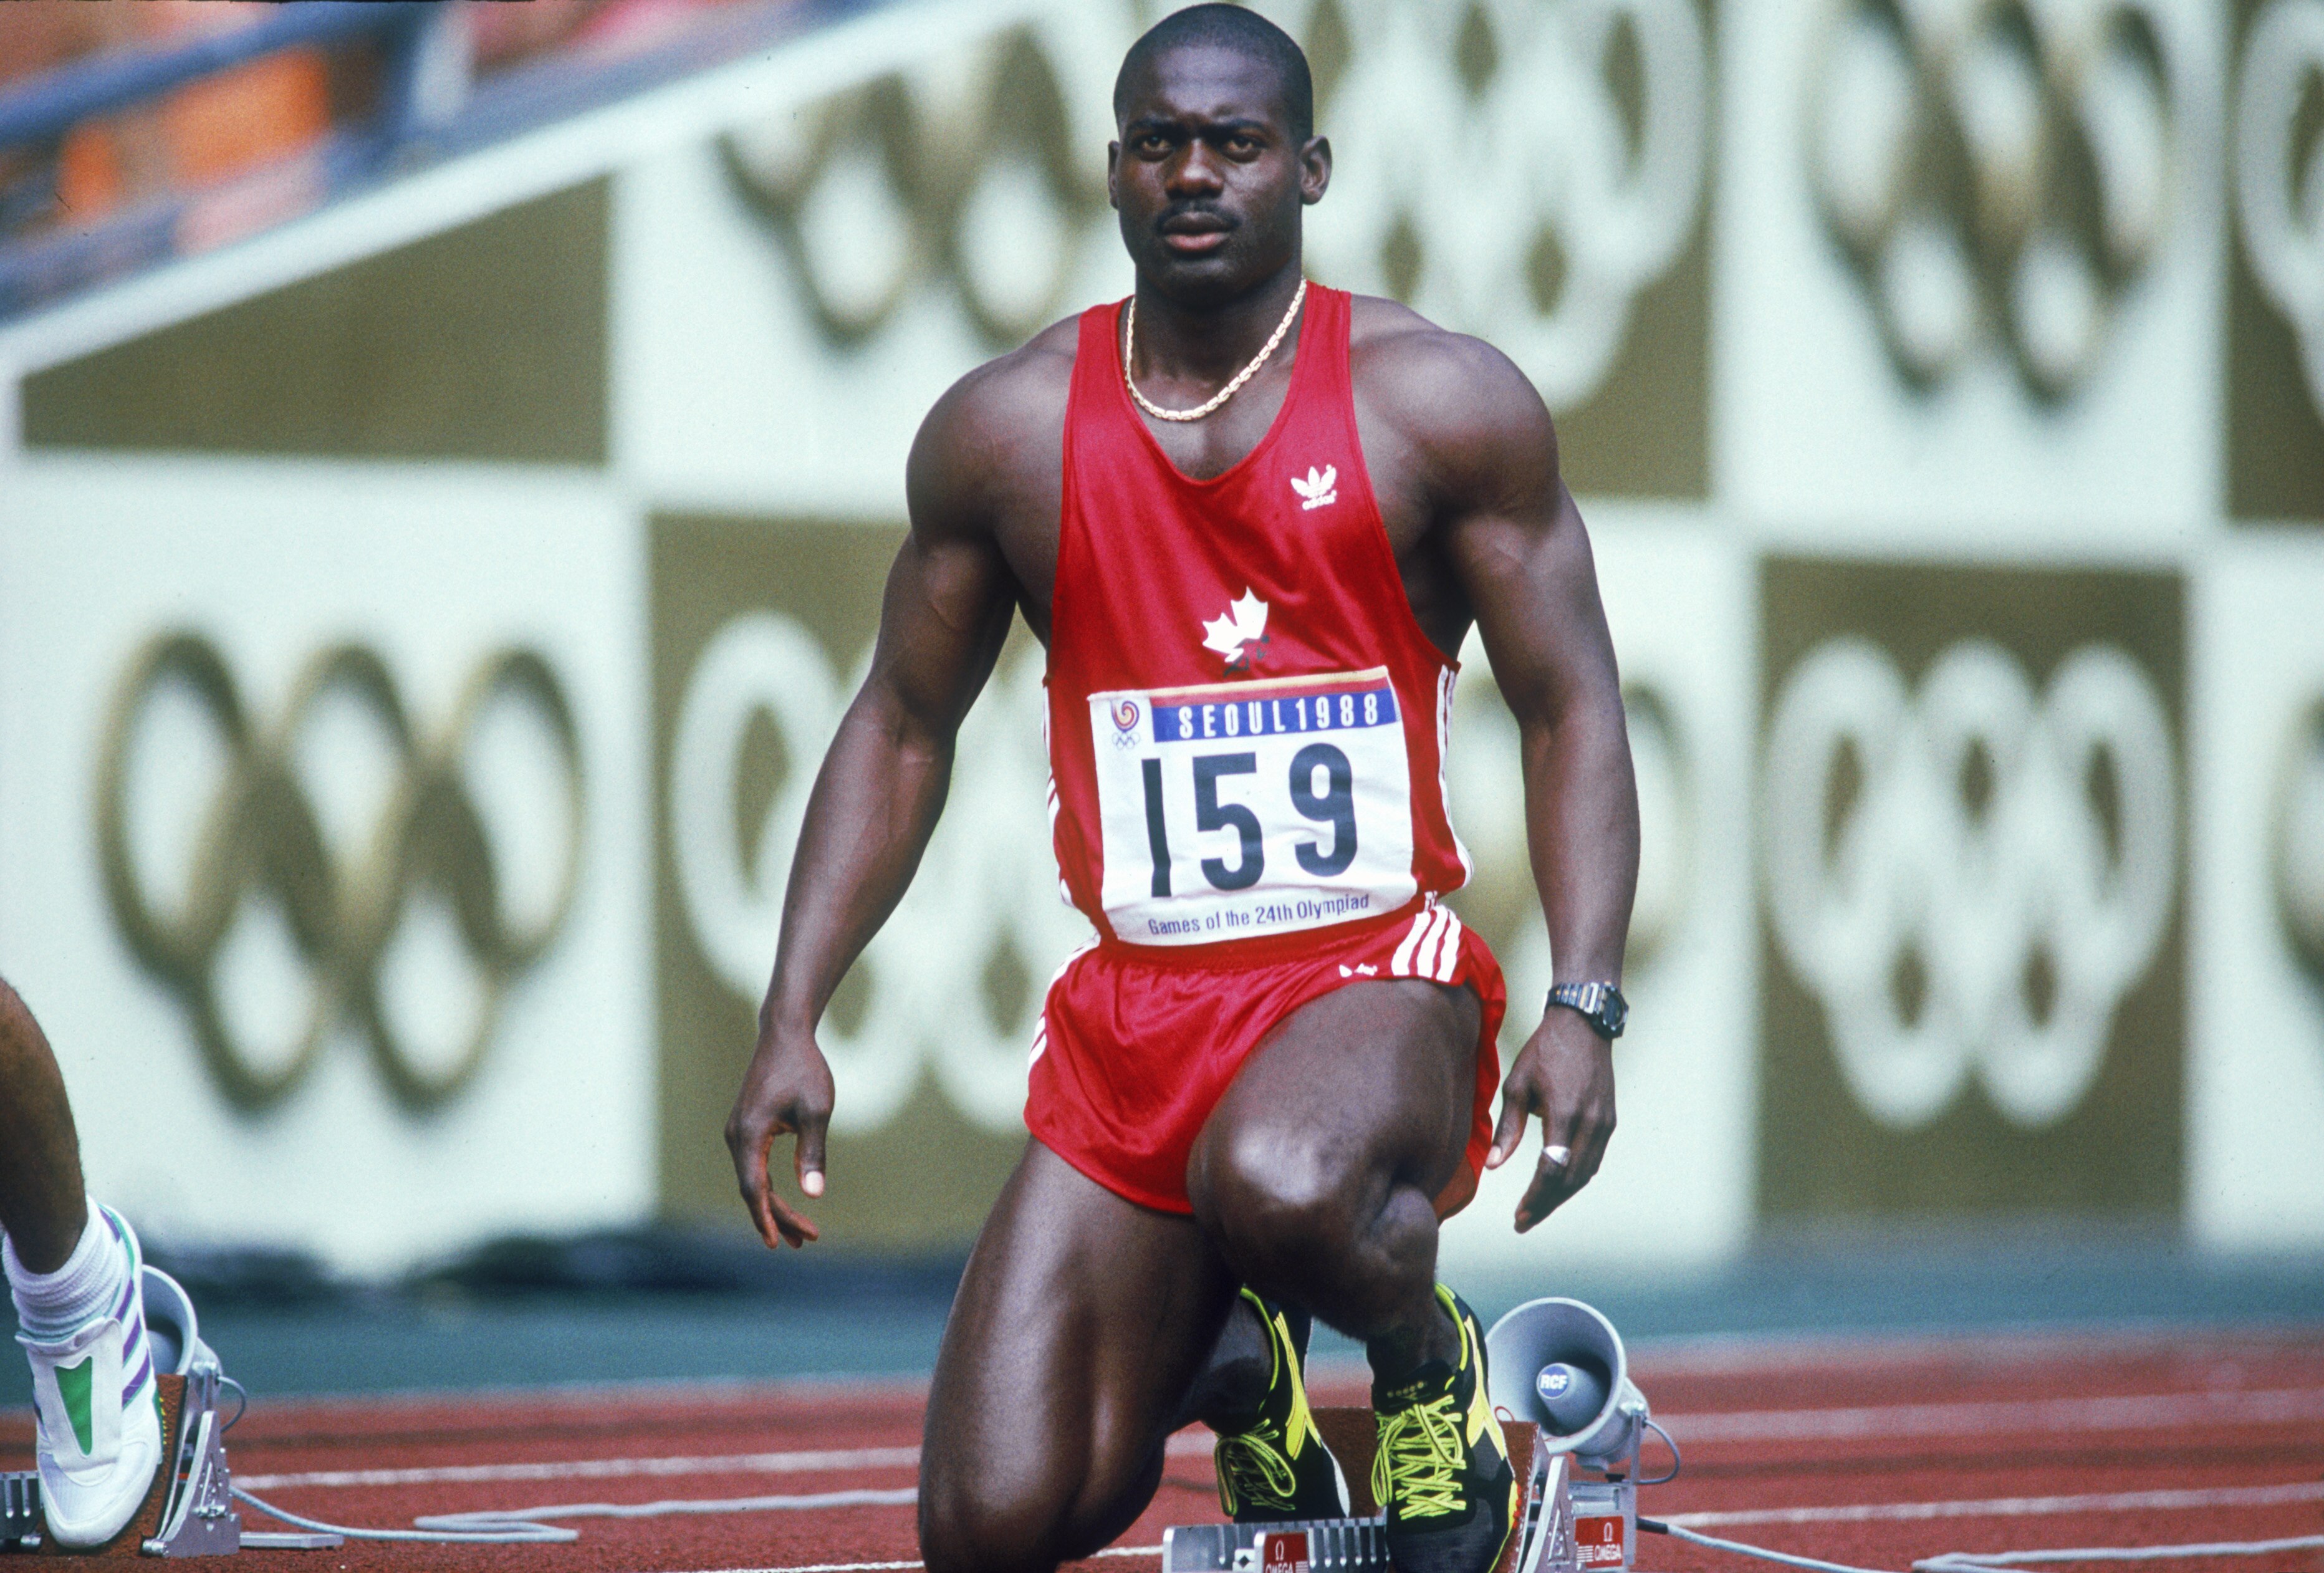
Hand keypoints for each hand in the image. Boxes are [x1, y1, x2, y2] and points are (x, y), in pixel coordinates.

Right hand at [724, 1017, 834, 1248]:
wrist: (786, 1035)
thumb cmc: (804, 1069)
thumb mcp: (816, 1111)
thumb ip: (813, 1152)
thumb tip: (815, 1194)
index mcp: (749, 1134)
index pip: (754, 1188)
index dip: (766, 1218)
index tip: (777, 1244)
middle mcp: (737, 1136)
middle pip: (754, 1190)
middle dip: (779, 1217)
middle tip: (809, 1239)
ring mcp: (739, 1132)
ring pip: (754, 1180)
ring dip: (775, 1206)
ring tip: (802, 1233)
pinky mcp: (746, 1128)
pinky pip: (755, 1167)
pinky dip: (769, 1187)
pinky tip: (784, 1202)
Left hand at [1484, 1007, 1615, 1231]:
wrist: (1583, 1025)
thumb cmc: (1544, 1051)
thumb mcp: (1517, 1085)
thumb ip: (1508, 1128)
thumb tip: (1494, 1166)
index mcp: (1564, 1112)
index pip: (1552, 1169)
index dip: (1536, 1197)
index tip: (1519, 1215)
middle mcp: (1590, 1122)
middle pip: (1571, 1179)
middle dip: (1547, 1204)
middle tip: (1524, 1221)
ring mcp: (1604, 1122)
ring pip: (1585, 1173)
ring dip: (1562, 1195)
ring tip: (1537, 1209)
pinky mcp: (1610, 1120)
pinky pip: (1593, 1159)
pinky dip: (1575, 1177)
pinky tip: (1557, 1186)